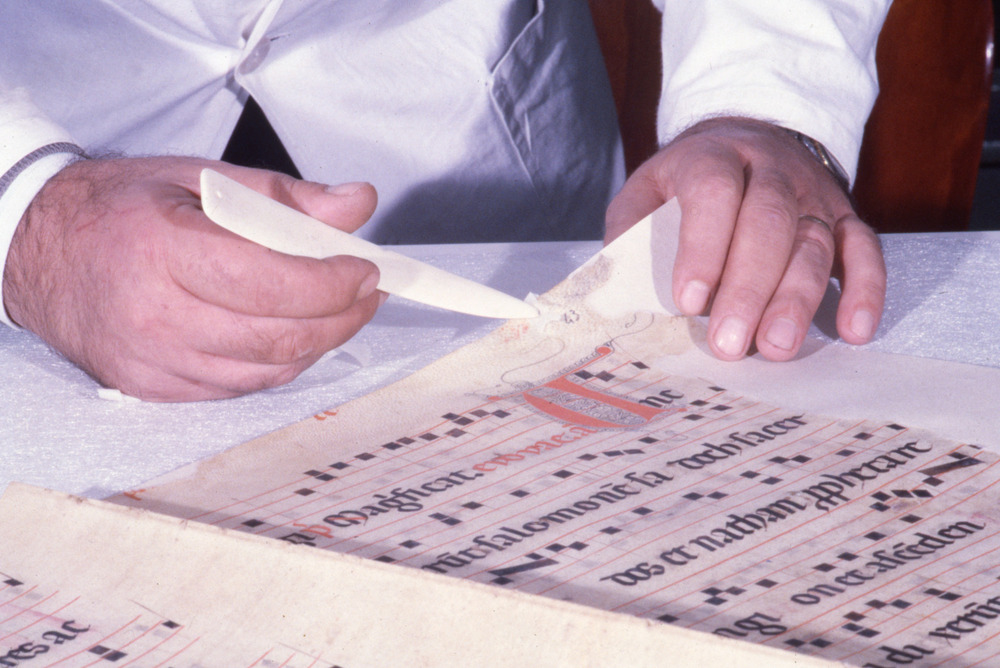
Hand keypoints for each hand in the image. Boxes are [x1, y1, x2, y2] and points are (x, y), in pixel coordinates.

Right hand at [3, 156, 382, 400]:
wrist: (37, 249)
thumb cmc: (123, 207)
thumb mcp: (201, 177)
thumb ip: (285, 197)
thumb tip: (358, 206)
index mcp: (165, 249)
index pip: (273, 282)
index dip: (333, 282)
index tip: (367, 268)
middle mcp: (155, 315)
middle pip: (279, 336)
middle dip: (342, 318)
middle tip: (368, 294)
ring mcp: (152, 360)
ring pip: (266, 370)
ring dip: (319, 344)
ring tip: (341, 312)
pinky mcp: (151, 388)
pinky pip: (238, 387)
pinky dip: (278, 364)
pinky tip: (294, 335)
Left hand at [605, 117, 885, 360]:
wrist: (745, 136)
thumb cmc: (685, 183)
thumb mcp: (644, 192)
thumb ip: (630, 232)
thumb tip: (621, 290)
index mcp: (712, 157)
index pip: (713, 193)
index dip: (703, 246)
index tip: (688, 300)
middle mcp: (770, 169)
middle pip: (768, 223)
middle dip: (748, 287)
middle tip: (729, 342)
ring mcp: (812, 193)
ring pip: (814, 242)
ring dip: (797, 299)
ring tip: (776, 347)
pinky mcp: (844, 216)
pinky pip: (865, 250)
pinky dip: (865, 291)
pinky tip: (855, 331)